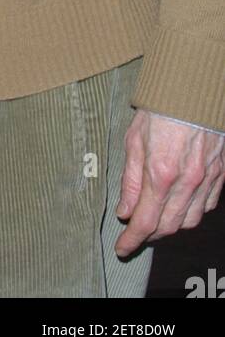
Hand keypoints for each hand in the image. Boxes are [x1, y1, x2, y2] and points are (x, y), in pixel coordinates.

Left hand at [114, 109, 224, 255]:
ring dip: (171, 226)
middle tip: (135, 234)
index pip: (145, 221)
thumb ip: (129, 179)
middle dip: (149, 235)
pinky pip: (206, 206)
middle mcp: (187, 182)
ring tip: (155, 221)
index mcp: (161, 173)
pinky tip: (180, 206)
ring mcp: (206, 180)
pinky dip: (191, 213)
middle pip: (168, 226)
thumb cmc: (160, 108)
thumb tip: (125, 210)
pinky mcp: (219, 174)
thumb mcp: (134, 139)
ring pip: (189, 221)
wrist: (194, 88)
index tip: (122, 248)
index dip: (132, 240)